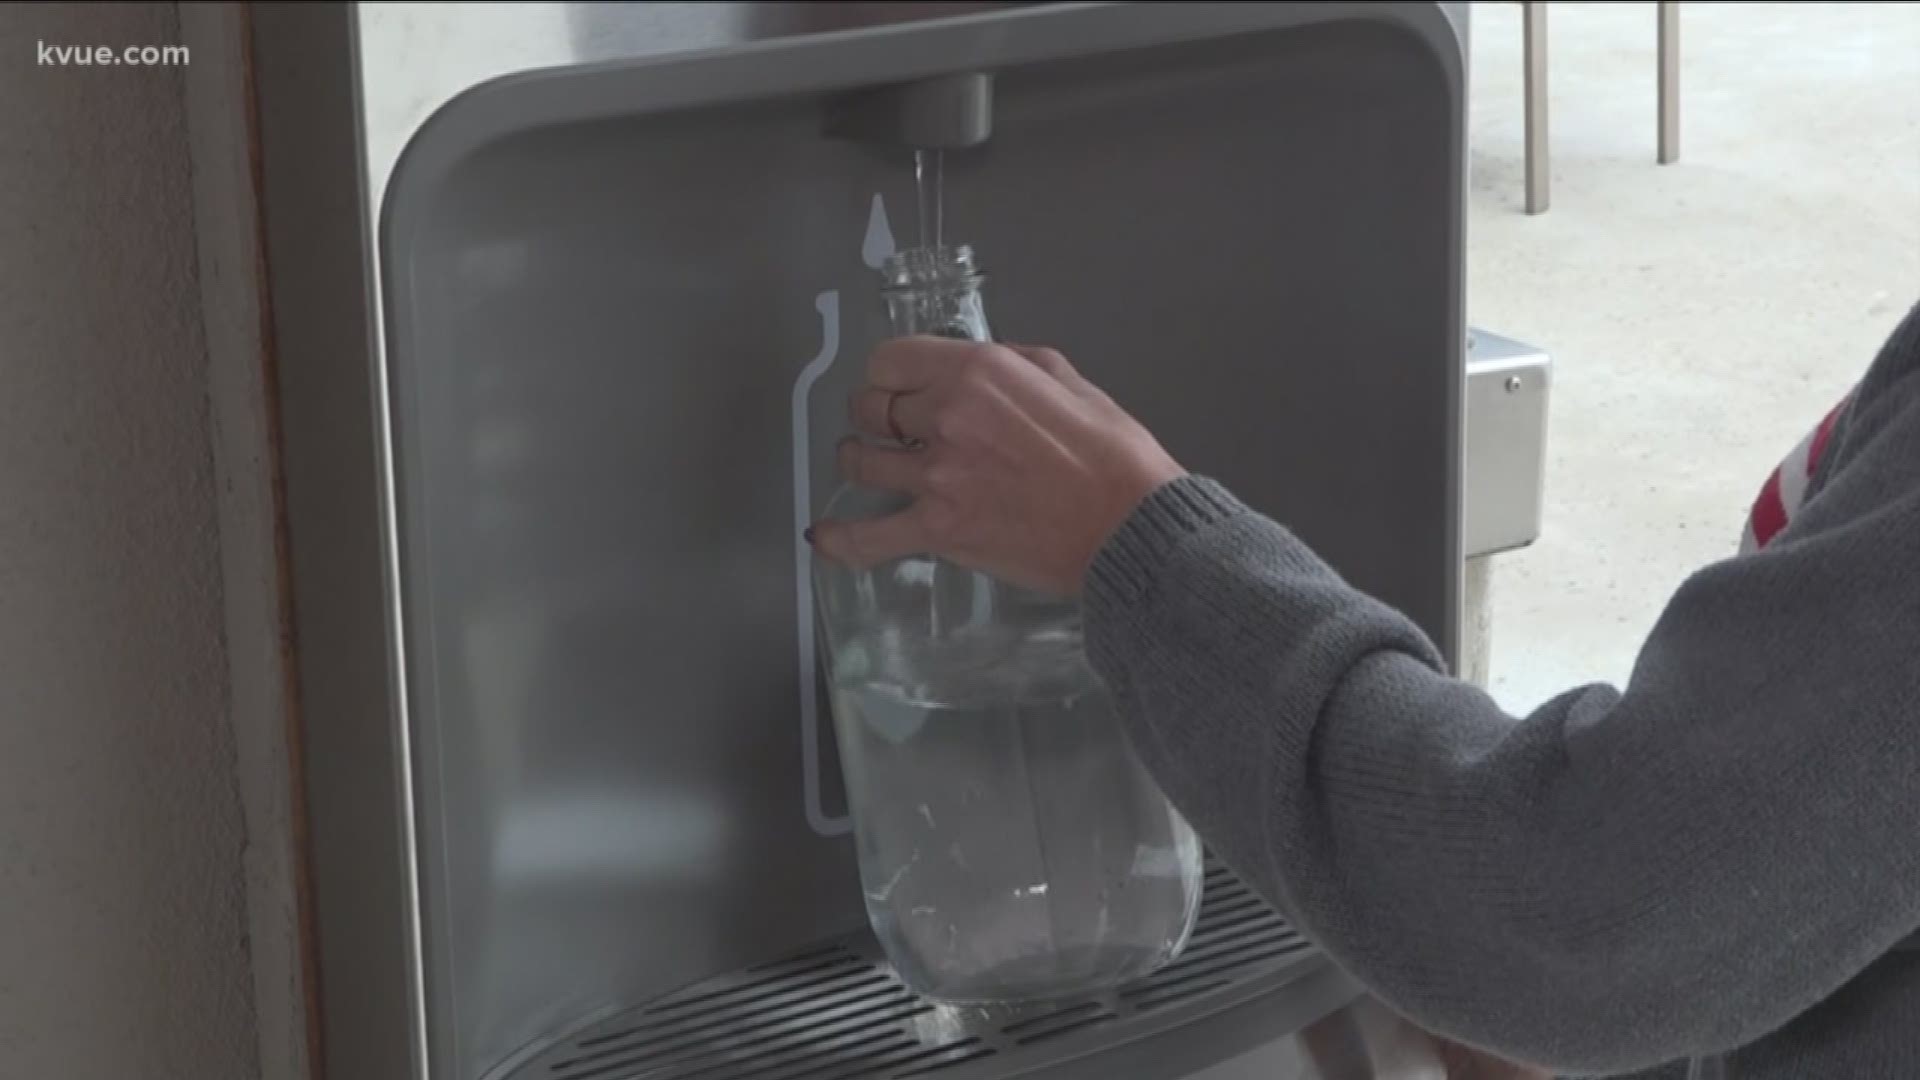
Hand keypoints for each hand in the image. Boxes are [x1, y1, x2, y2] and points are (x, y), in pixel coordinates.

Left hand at [809, 336, 1185, 596]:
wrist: (1129, 528)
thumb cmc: (1114, 457)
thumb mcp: (1069, 381)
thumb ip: (1015, 366)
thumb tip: (982, 370)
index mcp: (978, 372)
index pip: (890, 359)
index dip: (889, 373)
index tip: (897, 387)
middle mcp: (947, 417)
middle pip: (870, 407)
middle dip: (875, 415)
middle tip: (887, 428)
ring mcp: (937, 476)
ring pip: (861, 461)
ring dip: (860, 461)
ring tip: (866, 466)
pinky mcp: (938, 530)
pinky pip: (868, 537)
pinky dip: (841, 539)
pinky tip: (825, 535)